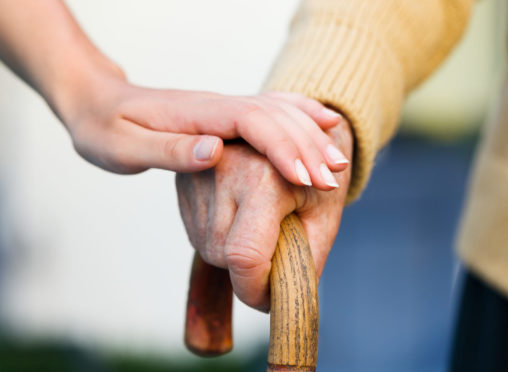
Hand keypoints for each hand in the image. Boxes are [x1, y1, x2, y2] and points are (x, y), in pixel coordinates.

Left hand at [52, 67, 347, 186]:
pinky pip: (270, 110)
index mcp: (196, 115)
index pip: (251, 123)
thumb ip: (169, 151)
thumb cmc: (103, 128)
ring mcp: (222, 107)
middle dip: (306, 147)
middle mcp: (216, 106)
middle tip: (334, 179)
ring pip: (278, 113)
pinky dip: (300, 115)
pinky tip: (323, 121)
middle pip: (273, 117)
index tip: (305, 177)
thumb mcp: (123, 147)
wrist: (95, 101)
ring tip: (338, 161)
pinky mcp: (223, 115)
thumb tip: (215, 152)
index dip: (281, 148)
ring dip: (309, 135)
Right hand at [176, 119, 352, 310]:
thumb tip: (279, 301)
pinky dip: (220, 237)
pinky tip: (240, 216)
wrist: (295, 130)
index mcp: (263, 176)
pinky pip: (197, 232)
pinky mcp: (184, 179)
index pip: (244, 255)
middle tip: (277, 251)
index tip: (270, 300)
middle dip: (249, 271)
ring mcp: (197, 172)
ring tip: (261, 225)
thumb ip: (305, 261)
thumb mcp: (324, 216)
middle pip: (223, 256)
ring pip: (207, 247)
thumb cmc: (316, 174)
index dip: (255, 290)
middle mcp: (221, 168)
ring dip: (233, 254)